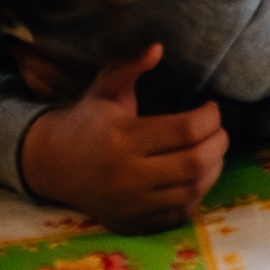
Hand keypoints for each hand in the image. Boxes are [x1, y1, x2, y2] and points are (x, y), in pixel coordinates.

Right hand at [20, 44, 227, 233]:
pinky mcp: (133, 222)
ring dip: (214, 168)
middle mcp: (126, 176)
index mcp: (122, 138)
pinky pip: (180, 213)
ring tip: (212, 150)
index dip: (210, 117)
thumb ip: (130, 66)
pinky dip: (197, 193)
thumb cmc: (86, 121)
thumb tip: (158, 47)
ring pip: (193, 190)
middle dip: (219, 142)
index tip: (211, 108)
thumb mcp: (104, 88)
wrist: (50, 165)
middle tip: (218, 130)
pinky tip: (197, 175)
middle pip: (195, 162)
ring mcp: (130, 204)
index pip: (186, 131)